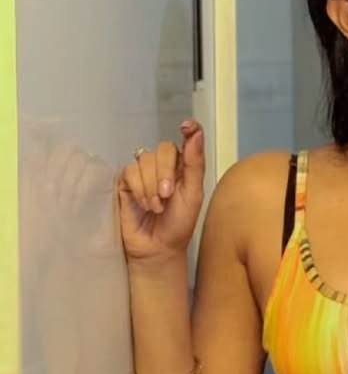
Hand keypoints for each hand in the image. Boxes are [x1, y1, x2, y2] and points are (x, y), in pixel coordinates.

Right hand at [117, 120, 205, 262]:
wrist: (157, 247)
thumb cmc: (178, 223)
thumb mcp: (193, 194)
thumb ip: (194, 163)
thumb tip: (195, 132)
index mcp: (184, 166)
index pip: (187, 139)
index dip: (189, 129)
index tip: (187, 127)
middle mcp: (164, 165)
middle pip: (163, 149)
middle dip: (165, 173)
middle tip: (167, 196)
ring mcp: (143, 173)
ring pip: (144, 160)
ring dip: (151, 185)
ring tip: (156, 207)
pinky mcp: (125, 182)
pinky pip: (129, 172)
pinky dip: (139, 189)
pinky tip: (144, 205)